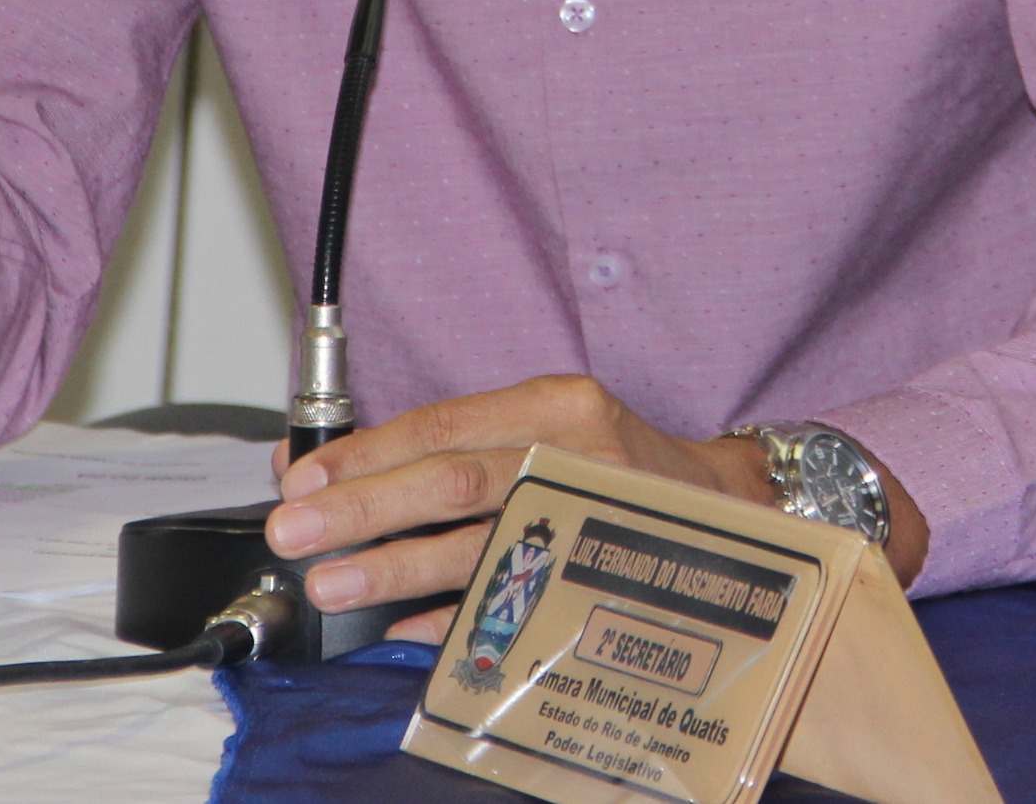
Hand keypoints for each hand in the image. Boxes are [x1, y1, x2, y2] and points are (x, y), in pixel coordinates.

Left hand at [262, 375, 928, 635]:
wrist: (736, 512)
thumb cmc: (623, 469)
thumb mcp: (552, 428)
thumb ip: (458, 446)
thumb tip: (340, 472)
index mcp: (558, 405)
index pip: (445, 424)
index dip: (367, 453)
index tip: (304, 478)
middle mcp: (577, 455)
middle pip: (454, 481)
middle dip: (364, 510)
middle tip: (299, 533)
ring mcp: (593, 522)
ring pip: (478, 547)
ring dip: (393, 570)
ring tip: (333, 585)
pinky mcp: (603, 579)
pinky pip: (514, 604)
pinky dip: (452, 619)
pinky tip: (404, 631)